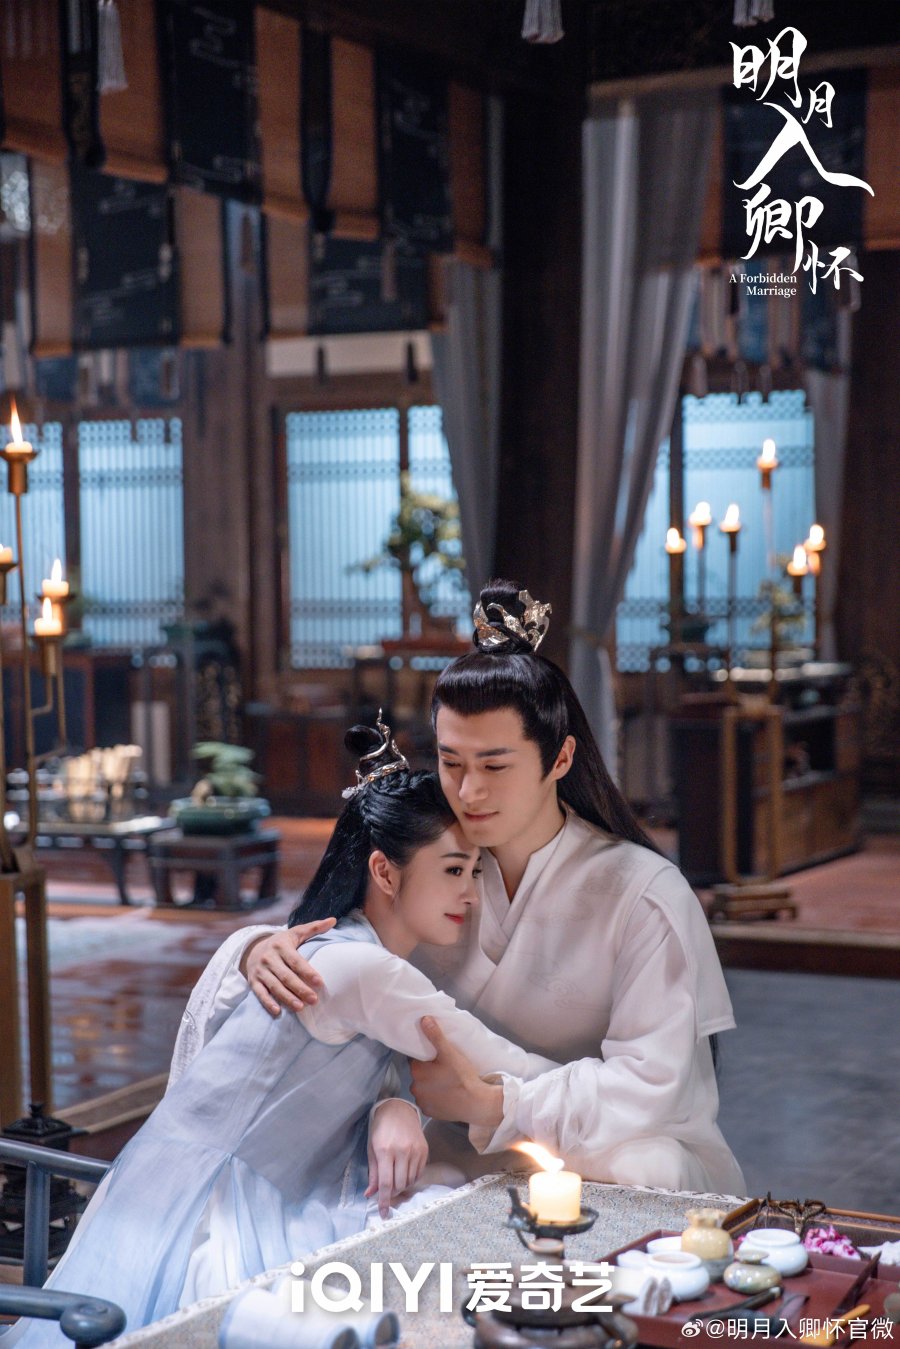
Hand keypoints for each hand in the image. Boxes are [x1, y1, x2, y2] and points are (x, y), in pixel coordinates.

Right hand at [242, 920, 335, 1016]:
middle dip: (300, 989)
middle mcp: (269, 958)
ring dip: (287, 998)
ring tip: (301, 1008)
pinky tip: (278, 1011)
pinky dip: (268, 1003)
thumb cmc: (281, 942)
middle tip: (314, 1000)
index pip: (296, 961)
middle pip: (286, 976)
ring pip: (274, 986)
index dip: (307, 972)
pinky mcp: (253, 982)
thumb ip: (314, 928)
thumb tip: (333, 920)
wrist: (252, 949)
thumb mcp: (295, 933)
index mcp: (281, 946)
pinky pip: (260, 994)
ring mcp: (260, 971)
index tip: (320, 982)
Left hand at [365, 1099, 428, 1218]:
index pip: (385, 1183)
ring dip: (402, 1186)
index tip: (383, 1213)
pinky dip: (411, 1178)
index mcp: (384, 1151)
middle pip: (399, 1185)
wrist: (398, 1110)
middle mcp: (401, 1151)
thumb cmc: (381, 1129)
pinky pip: (418, 1173)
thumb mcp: (372, 1149)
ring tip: (395, 1178)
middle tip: (387, 1190)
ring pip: (409, 1181)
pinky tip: (405, 1172)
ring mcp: (415, 1151)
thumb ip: (373, 1173)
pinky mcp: (424, 1150)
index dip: (383, 1201)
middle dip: (392, 1192)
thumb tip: (370, 1194)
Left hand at [410, 1018, 503, 1129]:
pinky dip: (435, 1098)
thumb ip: (435, 1036)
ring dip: (431, 1085)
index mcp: (417, 1072)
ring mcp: (422, 1102)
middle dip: (428, 1071)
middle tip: (445, 1069)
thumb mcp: (449, 1053)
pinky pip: (429, 1101)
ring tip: (447, 1082)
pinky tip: (447, 1094)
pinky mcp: (429, 1113)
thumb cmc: (462, 1077)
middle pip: (419, 1074)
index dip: (426, 1058)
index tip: (437, 1058)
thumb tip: (424, 1019)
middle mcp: (415, 1088)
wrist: (476, 1103)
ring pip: (424, 1088)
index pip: (415, 1060)